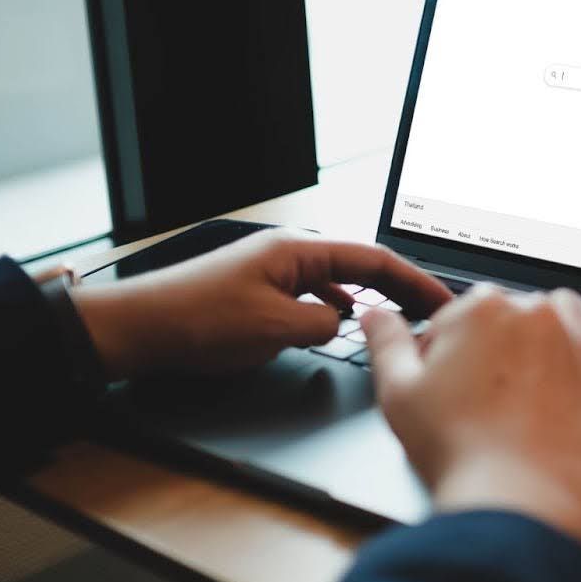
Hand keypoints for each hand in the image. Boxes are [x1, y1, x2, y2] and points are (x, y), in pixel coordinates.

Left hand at [70, 229, 452, 378]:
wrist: (139, 327)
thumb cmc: (197, 321)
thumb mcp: (275, 330)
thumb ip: (324, 326)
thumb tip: (344, 325)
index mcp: (299, 251)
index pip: (373, 260)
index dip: (414, 280)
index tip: (442, 299)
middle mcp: (290, 252)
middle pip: (361, 265)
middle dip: (400, 287)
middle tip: (433, 309)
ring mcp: (273, 269)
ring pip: (338, 280)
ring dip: (371, 297)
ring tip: (399, 318)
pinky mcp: (258, 289)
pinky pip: (313, 292)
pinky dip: (339, 306)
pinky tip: (343, 321)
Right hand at [363, 285, 580, 543]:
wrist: (518, 503)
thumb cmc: (457, 451)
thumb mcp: (398, 394)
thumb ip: (387, 344)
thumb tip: (377, 315)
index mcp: (482, 309)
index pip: (460, 314)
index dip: (448, 349)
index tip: (448, 383)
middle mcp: (535, 315)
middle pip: (514, 312)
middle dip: (499, 342)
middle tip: (485, 393)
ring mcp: (578, 343)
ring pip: (565, 314)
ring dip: (550, 332)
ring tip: (532, 377)